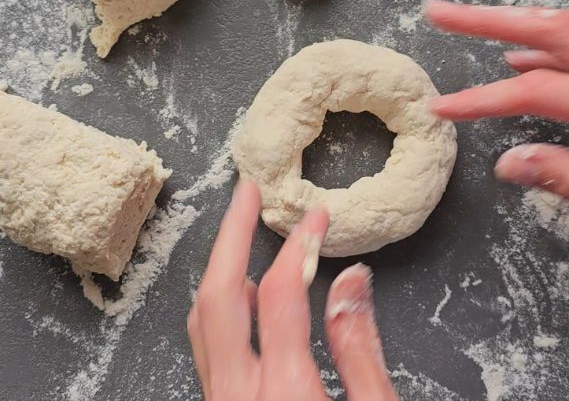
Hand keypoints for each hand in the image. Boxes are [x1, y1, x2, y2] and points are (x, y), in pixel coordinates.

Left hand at [187, 180, 398, 400]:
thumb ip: (360, 350)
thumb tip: (352, 280)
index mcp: (284, 390)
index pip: (280, 294)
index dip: (299, 245)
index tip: (316, 217)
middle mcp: (239, 394)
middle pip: (218, 297)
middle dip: (231, 235)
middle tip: (245, 194)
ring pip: (202, 323)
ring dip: (221, 272)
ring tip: (241, 236)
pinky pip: (206, 347)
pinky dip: (220, 309)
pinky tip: (244, 298)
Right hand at [424, 0, 568, 208]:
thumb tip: (511, 164)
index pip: (534, 92)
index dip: (482, 99)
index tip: (443, 106)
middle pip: (549, 29)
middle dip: (488, 19)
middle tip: (440, 12)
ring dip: (522, 25)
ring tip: (477, 25)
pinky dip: (557, 42)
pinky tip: (533, 57)